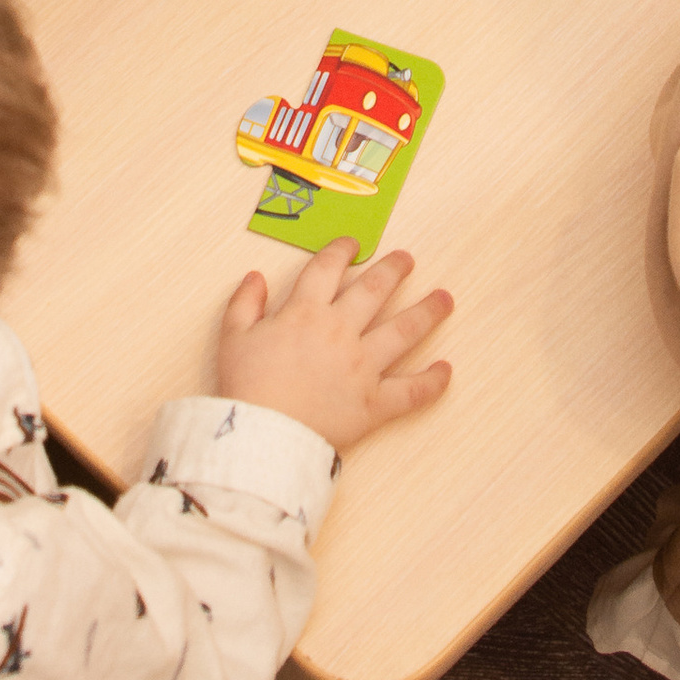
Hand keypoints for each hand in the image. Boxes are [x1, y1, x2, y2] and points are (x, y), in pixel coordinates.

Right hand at [216, 239, 453, 453]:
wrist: (262, 435)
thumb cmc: (246, 386)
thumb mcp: (233, 338)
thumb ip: (244, 304)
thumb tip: (255, 277)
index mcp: (306, 312)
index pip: (328, 269)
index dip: (341, 251)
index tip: (352, 244)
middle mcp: (340, 331)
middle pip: (375, 290)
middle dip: (394, 270)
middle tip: (407, 260)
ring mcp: (363, 366)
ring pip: (403, 331)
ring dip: (428, 312)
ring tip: (445, 298)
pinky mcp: (374, 402)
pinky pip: (411, 391)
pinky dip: (432, 382)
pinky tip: (446, 370)